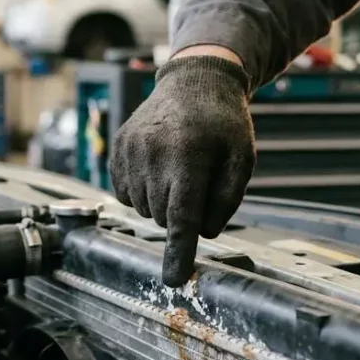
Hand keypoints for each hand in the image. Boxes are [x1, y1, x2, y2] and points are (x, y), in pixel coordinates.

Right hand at [110, 53, 255, 286]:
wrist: (195, 80)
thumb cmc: (224, 123)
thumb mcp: (242, 159)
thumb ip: (227, 200)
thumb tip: (203, 233)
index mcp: (188, 155)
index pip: (181, 217)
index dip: (178, 252)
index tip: (174, 279)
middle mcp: (152, 153)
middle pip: (162, 216)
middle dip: (180, 213)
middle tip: (198, 181)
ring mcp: (129, 150)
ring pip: (142, 208)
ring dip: (161, 202)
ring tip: (179, 169)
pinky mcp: (116, 148)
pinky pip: (125, 193)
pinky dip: (143, 191)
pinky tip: (159, 167)